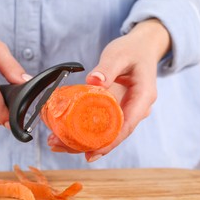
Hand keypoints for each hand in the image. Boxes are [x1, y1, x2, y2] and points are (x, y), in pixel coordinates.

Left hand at [48, 18, 170, 161]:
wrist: (142, 48)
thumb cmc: (133, 50)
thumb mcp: (119, 55)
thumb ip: (107, 68)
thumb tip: (93, 81)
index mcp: (143, 97)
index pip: (127, 125)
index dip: (109, 142)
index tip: (91, 151)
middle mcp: (137, 109)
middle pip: (114, 135)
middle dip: (88, 145)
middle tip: (59, 146)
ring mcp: (127, 111)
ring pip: (107, 133)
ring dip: (84, 140)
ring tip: (56, 143)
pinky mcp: (118, 110)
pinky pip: (104, 124)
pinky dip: (86, 130)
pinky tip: (67, 134)